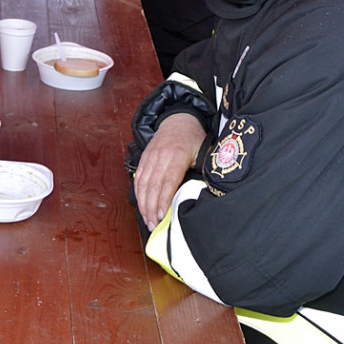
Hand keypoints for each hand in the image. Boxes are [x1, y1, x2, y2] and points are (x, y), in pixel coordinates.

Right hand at [133, 113, 205, 230]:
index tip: (161, 216)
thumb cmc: (193, 138)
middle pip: (152, 185)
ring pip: (143, 183)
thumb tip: (206, 192)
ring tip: (146, 219)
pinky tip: (141, 204)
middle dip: (151, 207)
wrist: (178, 119)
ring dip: (143, 203)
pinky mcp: (144, 158)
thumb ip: (204, 170)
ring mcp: (150, 157)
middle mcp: (161, 156)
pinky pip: (138, 177)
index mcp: (178, 155)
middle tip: (153, 225)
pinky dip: (138, 192)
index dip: (163, 200)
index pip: (168, 181)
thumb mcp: (204, 151)